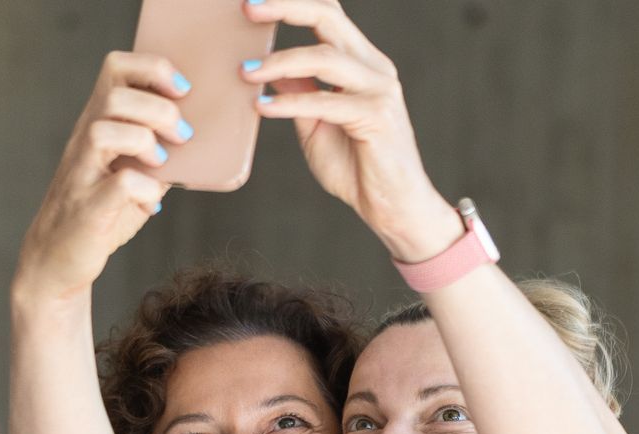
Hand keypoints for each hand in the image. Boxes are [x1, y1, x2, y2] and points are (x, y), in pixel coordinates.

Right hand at [13, 53, 188, 304]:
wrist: (57, 259)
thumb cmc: (100, 212)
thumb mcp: (135, 174)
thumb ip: (160, 153)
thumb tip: (201, 138)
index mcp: (98, 123)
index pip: (116, 68)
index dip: (153, 68)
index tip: (183, 90)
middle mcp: (84, 141)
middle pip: (115, 96)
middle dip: (159, 110)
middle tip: (182, 136)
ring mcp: (82, 173)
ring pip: (104, 131)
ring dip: (145, 141)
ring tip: (162, 163)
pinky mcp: (88, 209)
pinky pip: (119, 185)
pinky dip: (146, 189)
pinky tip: (152, 202)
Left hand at [240, 0, 457, 261]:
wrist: (392, 207)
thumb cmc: (356, 167)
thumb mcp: (316, 125)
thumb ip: (299, 96)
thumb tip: (268, 72)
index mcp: (361, 63)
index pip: (328, 16)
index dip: (292, 3)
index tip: (253, 3)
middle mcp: (374, 68)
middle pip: (329, 18)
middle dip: (286, 7)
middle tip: (247, 9)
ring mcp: (380, 90)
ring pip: (325, 57)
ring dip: (280, 62)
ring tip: (246, 73)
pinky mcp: (378, 117)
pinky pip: (327, 101)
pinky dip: (291, 103)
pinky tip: (263, 107)